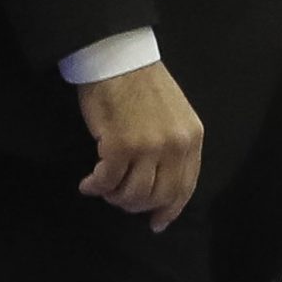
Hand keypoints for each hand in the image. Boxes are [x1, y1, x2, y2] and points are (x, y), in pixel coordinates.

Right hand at [76, 61, 203, 232]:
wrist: (119, 58)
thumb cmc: (142, 84)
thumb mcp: (174, 115)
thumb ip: (174, 147)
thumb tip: (163, 186)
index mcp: (192, 137)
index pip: (185, 186)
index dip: (170, 209)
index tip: (157, 223)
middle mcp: (175, 145)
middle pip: (158, 196)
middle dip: (136, 205)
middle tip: (119, 197)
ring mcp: (148, 146)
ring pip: (132, 195)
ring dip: (114, 196)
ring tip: (104, 186)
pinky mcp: (119, 146)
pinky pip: (107, 183)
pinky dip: (95, 187)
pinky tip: (89, 183)